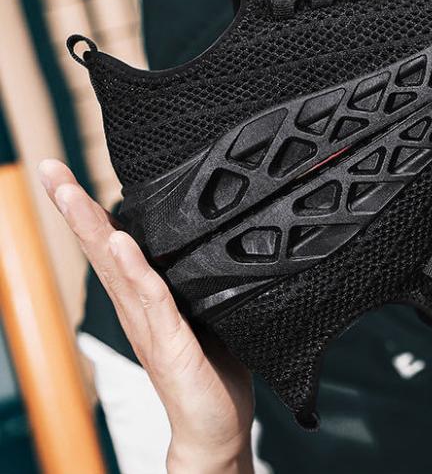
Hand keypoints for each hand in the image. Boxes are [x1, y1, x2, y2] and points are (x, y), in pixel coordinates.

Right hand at [38, 159, 254, 473]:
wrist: (214, 427)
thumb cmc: (211, 367)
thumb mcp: (205, 309)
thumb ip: (199, 278)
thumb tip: (216, 237)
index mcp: (144, 296)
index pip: (113, 243)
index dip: (90, 209)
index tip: (66, 172)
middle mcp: (137, 307)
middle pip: (100, 248)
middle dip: (74, 207)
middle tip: (50, 169)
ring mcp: (148, 325)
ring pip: (116, 267)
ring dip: (92, 229)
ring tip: (71, 193)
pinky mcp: (169, 344)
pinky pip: (151, 300)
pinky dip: (133, 270)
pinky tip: (120, 244)